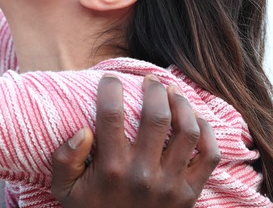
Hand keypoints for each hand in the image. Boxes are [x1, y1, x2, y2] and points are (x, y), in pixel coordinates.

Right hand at [50, 75, 220, 206]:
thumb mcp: (64, 190)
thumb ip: (64, 159)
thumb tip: (83, 130)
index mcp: (110, 168)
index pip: (110, 114)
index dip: (111, 88)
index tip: (110, 79)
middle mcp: (142, 173)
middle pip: (155, 116)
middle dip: (153, 89)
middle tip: (149, 80)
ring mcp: (170, 184)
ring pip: (186, 131)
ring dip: (181, 104)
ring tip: (173, 92)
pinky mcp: (190, 193)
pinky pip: (208, 155)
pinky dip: (206, 132)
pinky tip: (194, 118)